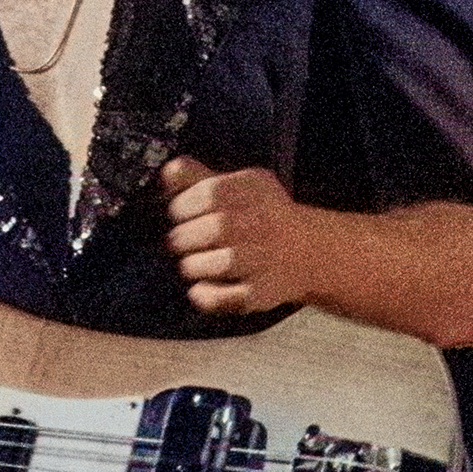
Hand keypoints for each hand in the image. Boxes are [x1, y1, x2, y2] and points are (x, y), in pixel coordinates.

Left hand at [161, 156, 318, 314]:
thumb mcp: (235, 186)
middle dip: (185, 236)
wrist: (305, 251)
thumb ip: (198, 177)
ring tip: (189, 262)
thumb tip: (167, 173)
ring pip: (225, 263)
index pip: (213, 193)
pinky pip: (232, 298)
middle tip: (177, 242)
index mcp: (254, 190)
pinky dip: (208, 295)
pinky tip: (198, 288)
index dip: (184, 204)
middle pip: (217, 228)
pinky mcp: (263, 293)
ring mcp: (266, 260)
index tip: (175, 213)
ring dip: (194, 264)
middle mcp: (265, 224)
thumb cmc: (259, 215)